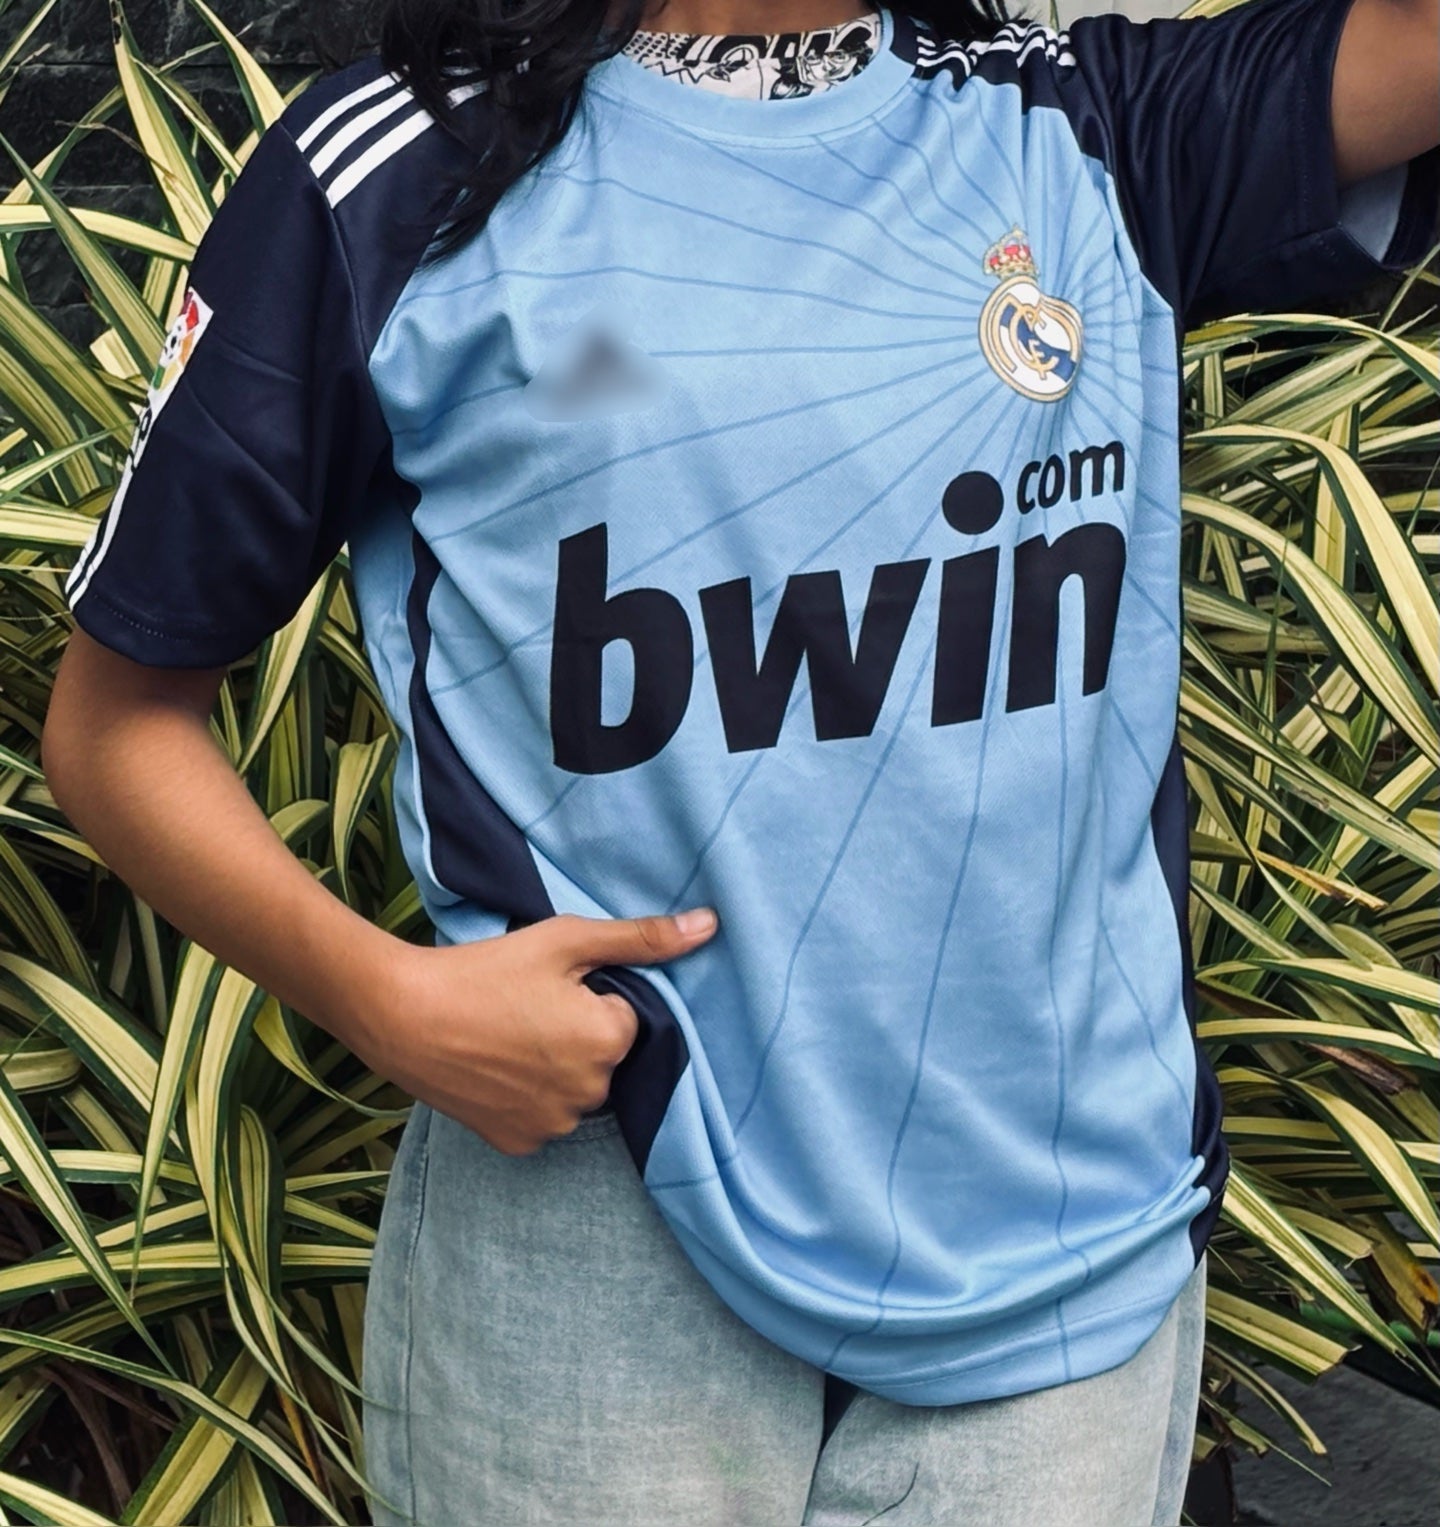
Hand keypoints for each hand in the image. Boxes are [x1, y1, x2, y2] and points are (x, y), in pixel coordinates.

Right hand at [354, 909, 717, 1154]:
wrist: (401, 1014)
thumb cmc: (485, 970)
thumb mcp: (566, 940)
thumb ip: (641, 938)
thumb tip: (711, 927)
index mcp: (609, 1041)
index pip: (623, 1017)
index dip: (588, 997)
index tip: (547, 987)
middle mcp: (590, 1093)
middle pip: (602, 1057)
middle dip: (576, 1035)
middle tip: (523, 1009)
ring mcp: (553, 1124)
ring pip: (575, 1090)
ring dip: (554, 1068)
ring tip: (505, 1036)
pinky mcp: (518, 1143)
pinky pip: (543, 1118)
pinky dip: (528, 1097)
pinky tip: (495, 1068)